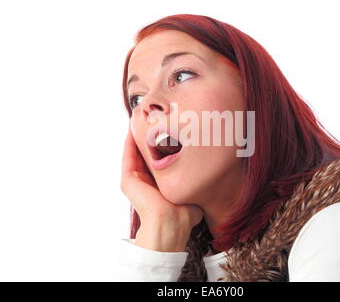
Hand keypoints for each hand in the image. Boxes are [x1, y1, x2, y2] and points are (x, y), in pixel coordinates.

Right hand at [120, 125, 202, 250]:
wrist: (172, 223)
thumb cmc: (185, 212)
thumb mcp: (192, 190)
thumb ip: (196, 180)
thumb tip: (211, 169)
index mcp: (158, 183)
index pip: (159, 158)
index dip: (163, 142)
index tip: (171, 127)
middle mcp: (145, 181)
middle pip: (146, 151)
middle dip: (150, 135)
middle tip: (155, 116)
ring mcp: (135, 180)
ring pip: (135, 150)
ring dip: (138, 133)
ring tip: (143, 115)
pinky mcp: (128, 180)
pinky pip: (128, 154)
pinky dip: (131, 140)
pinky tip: (135, 125)